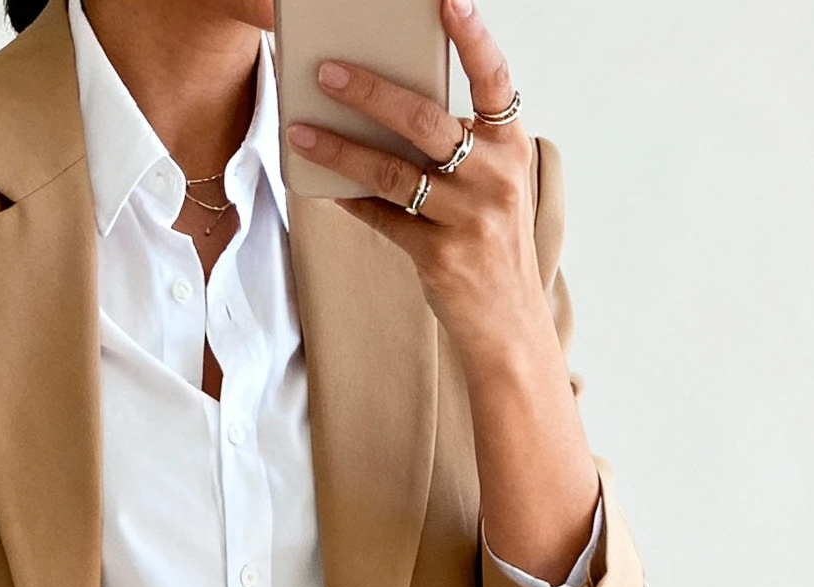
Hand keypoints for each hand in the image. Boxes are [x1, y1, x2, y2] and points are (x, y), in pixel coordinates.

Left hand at [288, 0, 545, 371]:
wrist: (509, 326)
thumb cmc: (493, 243)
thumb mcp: (492, 186)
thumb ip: (457, 147)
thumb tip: (384, 108)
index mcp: (511, 147)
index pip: (493, 79)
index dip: (472, 37)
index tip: (447, 0)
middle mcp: (495, 177)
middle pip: (424, 120)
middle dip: (370, 91)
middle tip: (326, 72)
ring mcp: (469, 218)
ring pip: (392, 171)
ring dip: (340, 149)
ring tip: (301, 132)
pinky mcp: (440, 256)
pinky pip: (384, 218)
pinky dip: (351, 200)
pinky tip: (323, 186)